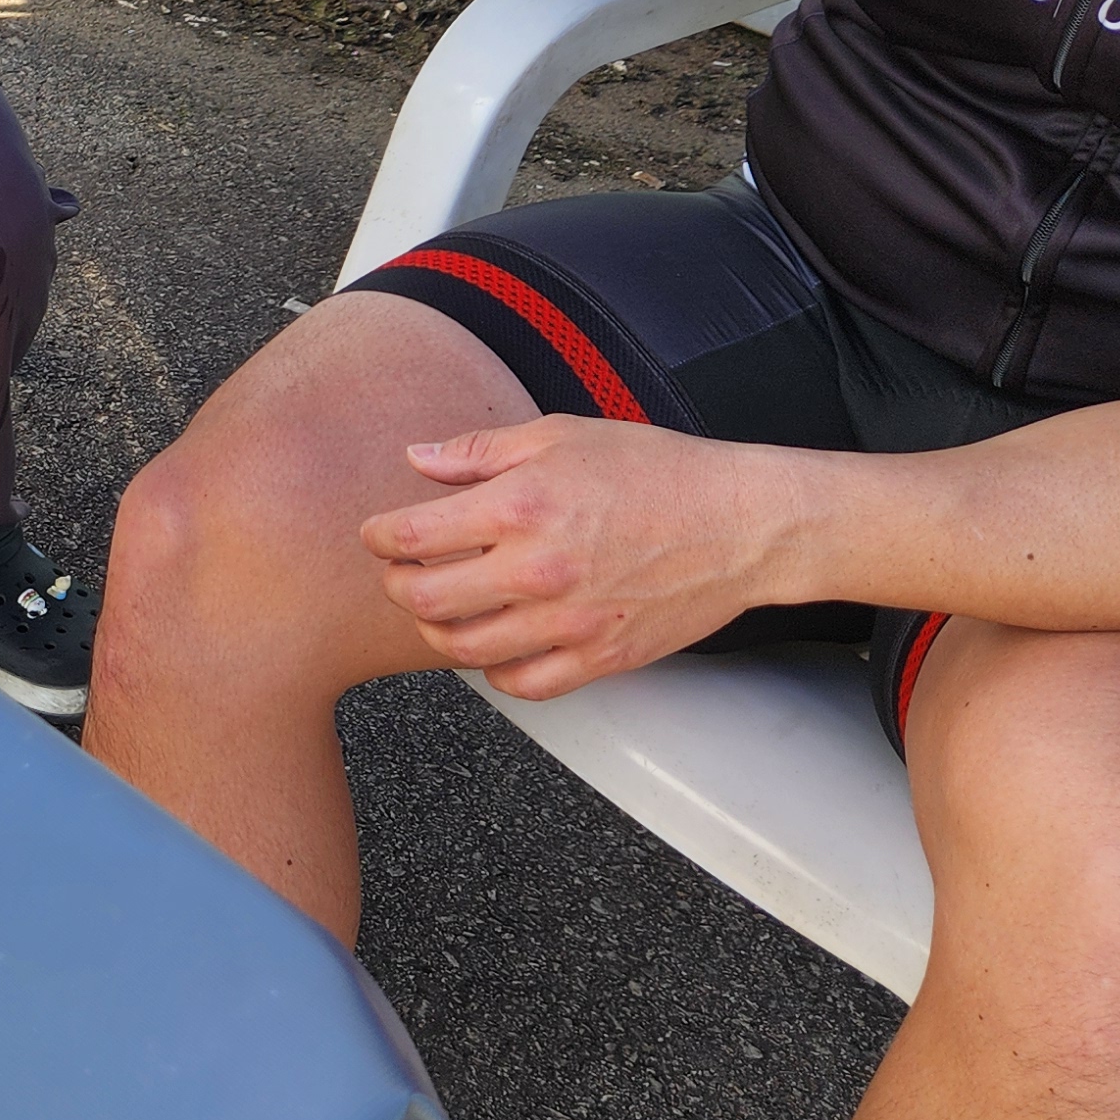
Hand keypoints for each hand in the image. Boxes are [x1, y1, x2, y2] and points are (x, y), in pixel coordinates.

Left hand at [359, 417, 801, 695]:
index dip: (378, 538)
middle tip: (402, 574)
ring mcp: (569, 621)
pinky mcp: (601, 658)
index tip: (378, 536)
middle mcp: (537, 570)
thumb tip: (416, 458)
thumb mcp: (561, 435)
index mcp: (520, 507)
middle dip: (398, 586)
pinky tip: (496, 642)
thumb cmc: (656, 471)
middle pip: (425, 600)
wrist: (741, 523)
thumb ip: (479, 451)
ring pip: (463, 649)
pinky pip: (522, 683)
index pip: (411, 537)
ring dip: (438, 631)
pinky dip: (494, 670)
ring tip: (442, 608)